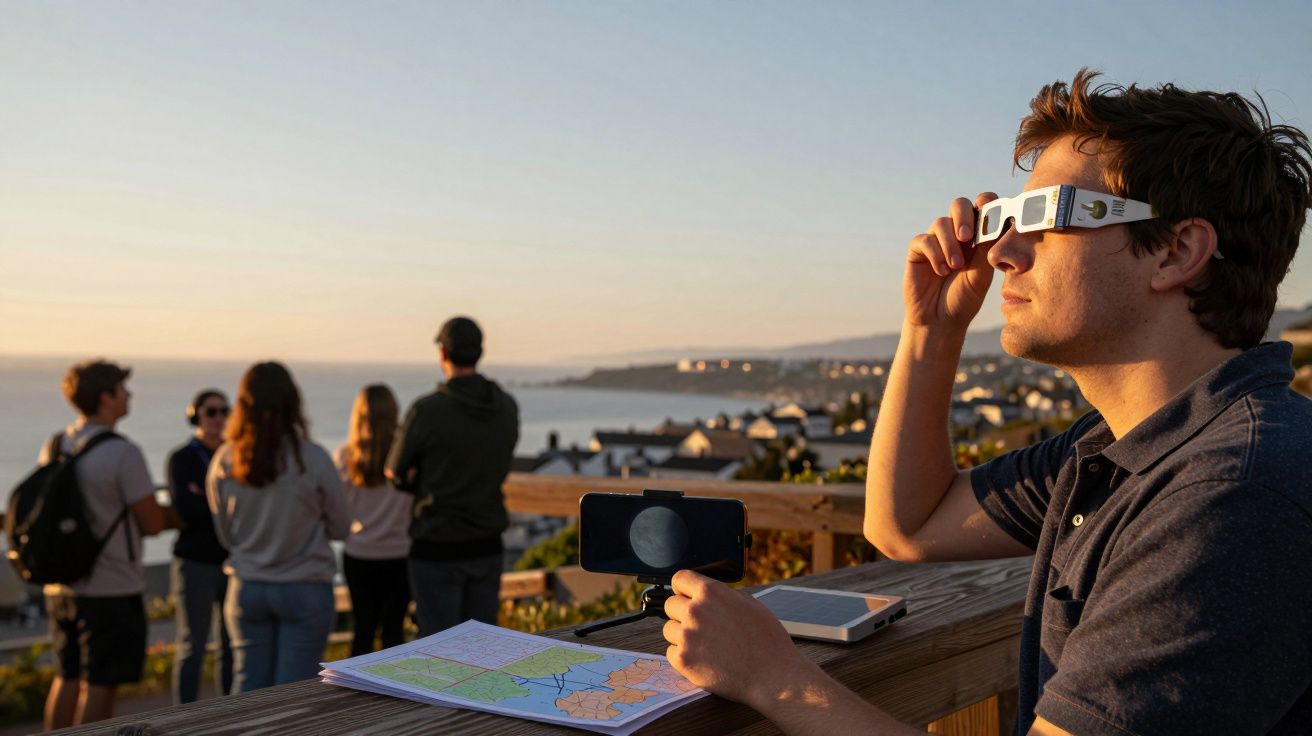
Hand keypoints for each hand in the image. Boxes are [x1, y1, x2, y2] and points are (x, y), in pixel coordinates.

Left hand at [662, 570, 809, 709]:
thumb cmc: (766, 640)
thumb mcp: (750, 603)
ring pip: (669, 629)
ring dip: (682, 635)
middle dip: (682, 613)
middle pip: (670, 605)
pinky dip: (684, 656)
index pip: (679, 579)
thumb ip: (723, 595)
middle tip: (702, 627)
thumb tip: (706, 592)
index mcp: (712, 592)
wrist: (772, 676)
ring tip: (706, 645)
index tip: (686, 597)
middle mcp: (695, 610)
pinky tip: (704, 659)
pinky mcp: (683, 660)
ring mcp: (687, 636)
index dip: (683, 589)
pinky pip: (671, 652)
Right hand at [903, 193, 997, 330]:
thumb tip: (997, 221)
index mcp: (978, 236)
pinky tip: (940, 271)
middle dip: (963, 216)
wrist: (940, 320)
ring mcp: (936, 240)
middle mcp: (956, 234)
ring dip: (950, 244)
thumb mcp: (983, 273)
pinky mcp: (918, 250)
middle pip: (959, 205)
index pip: (983, 207)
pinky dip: (935, 254)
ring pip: (941, 222)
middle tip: (967, 237)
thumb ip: (988, 247)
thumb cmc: (965, 298)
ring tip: (955, 266)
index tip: (990, 211)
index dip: (987, 203)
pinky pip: (925, 240)